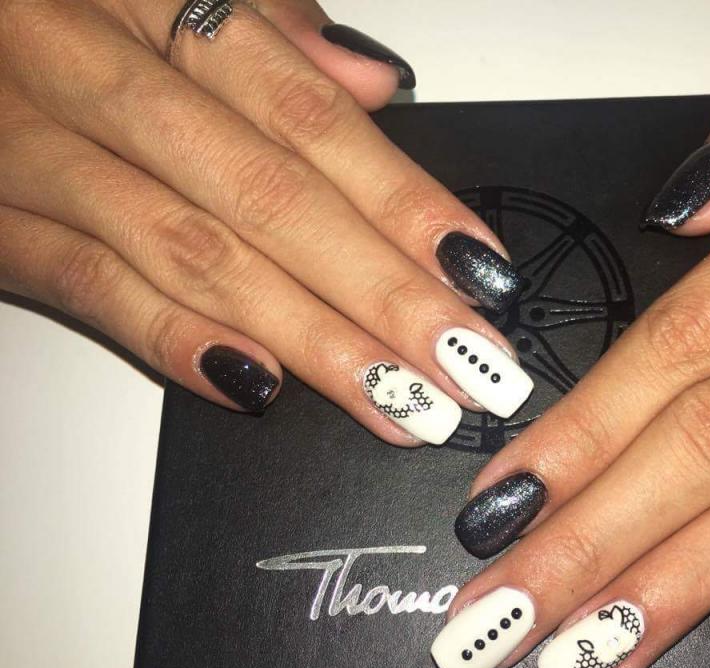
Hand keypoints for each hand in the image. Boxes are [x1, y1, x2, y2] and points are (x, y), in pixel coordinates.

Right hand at [0, 0, 532, 443]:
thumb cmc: (61, 7)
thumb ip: (270, 31)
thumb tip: (374, 84)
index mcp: (154, 4)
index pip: (308, 118)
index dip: (402, 200)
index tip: (479, 273)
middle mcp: (97, 73)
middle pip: (268, 197)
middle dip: (380, 292)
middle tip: (463, 363)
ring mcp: (37, 151)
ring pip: (194, 254)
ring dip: (308, 338)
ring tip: (396, 400)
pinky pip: (85, 287)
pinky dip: (174, 338)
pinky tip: (260, 386)